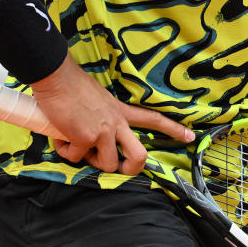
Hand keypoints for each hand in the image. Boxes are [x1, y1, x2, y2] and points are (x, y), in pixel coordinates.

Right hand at [30, 58, 194, 175]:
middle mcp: (116, 122)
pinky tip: (60, 139)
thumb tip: (93, 134)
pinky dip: (65, 153)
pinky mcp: (84, 137)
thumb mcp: (100, 99)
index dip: (173, 129)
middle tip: (118, 168)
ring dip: (89, 161)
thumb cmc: (73, 85)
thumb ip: (104, 115)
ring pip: (107, 164)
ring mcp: (102, 131)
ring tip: (77, 146)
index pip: (153, 119)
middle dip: (132, 169)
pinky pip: (76, 158)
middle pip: (139, 155)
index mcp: (121, 111)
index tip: (190, 136)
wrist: (57, 77)